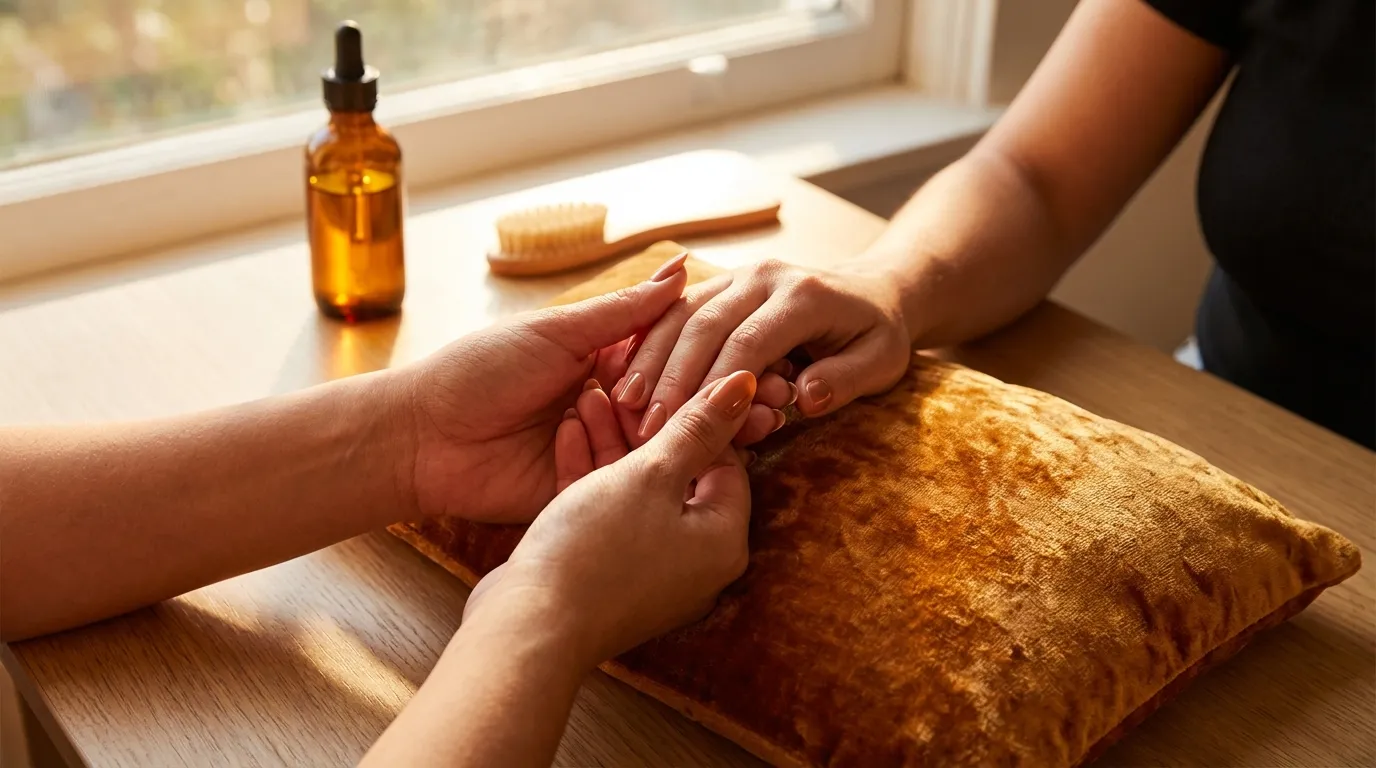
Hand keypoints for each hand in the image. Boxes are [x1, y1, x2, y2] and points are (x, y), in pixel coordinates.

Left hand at [405, 253, 688, 522]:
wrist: (425, 435)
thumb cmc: (481, 370)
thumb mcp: (557, 332)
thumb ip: (624, 309)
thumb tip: (684, 267)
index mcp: (605, 359)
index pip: (666, 354)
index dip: (682, 353)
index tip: (693, 348)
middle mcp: (610, 404)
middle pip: (666, 403)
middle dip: (665, 397)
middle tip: (643, 390)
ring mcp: (598, 449)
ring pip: (650, 445)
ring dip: (628, 425)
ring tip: (591, 410)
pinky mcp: (583, 490)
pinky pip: (617, 481)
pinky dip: (601, 458)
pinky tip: (568, 437)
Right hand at [464, 370, 756, 663]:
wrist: (528, 628)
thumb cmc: (598, 550)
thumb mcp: (652, 475)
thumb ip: (698, 427)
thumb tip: (747, 383)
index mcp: (723, 541)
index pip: (728, 461)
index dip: (696, 416)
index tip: (664, 381)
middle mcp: (696, 563)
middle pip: (681, 475)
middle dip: (646, 426)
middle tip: (623, 385)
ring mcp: (650, 573)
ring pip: (638, 492)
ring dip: (613, 443)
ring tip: (589, 395)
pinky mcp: (608, 576)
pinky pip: (608, 516)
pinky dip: (591, 477)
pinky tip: (568, 430)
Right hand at [615, 259, 911, 442]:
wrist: (872, 291)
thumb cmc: (875, 335)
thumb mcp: (881, 361)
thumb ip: (845, 380)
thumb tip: (804, 400)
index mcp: (803, 295)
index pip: (748, 342)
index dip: (713, 386)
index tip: (685, 427)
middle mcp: (764, 276)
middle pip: (704, 324)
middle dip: (670, 377)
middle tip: (645, 425)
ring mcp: (738, 275)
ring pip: (680, 313)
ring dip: (649, 359)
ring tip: (625, 405)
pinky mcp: (720, 284)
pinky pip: (677, 310)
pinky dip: (649, 342)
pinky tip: (628, 377)